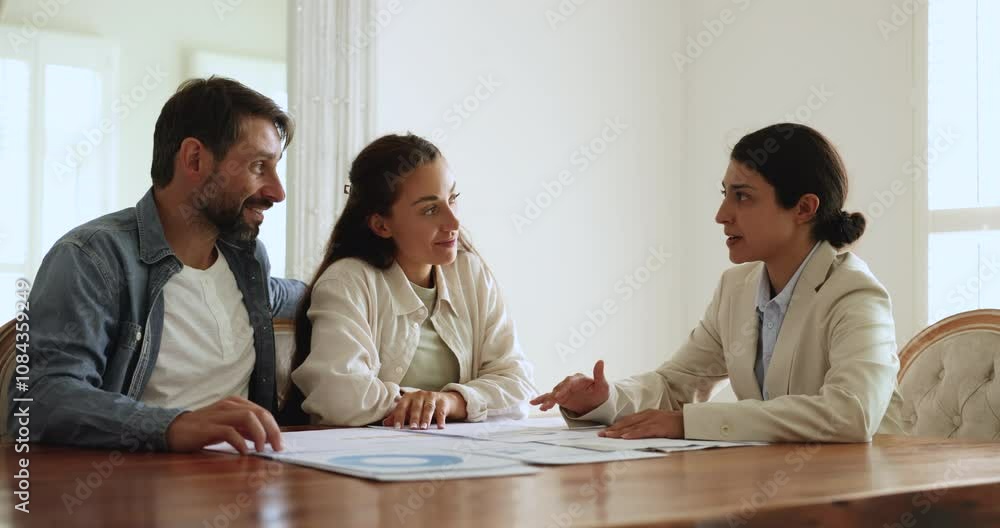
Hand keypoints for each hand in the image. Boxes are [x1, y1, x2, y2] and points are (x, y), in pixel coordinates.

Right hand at [166, 396, 282, 453]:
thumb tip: (267, 439)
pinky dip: (240, 442)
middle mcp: (230, 405)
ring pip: (248, 418)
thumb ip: (246, 429)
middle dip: (272, 431)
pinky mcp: (208, 427)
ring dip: (259, 434)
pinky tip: (244, 452)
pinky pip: (229, 432)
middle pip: (260, 414)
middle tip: (277, 448)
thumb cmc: (204, 429)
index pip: (263, 413)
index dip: (275, 428)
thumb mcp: (229, 426)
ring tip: (262, 449)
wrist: (174, 430)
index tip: (280, 444)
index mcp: (237, 403)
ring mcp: (219, 415)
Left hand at [382, 390, 467, 429]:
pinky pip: (441, 411)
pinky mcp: (442, 401)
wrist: (442, 400)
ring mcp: (431, 397)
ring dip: (425, 418)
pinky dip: (441, 419)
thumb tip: (385, 424)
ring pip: (428, 408)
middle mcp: (419, 395)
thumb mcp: (409, 410)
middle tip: (412, 428)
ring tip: (424, 428)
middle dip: (414, 418)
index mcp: (408, 397)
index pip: (402, 407)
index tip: (397, 427)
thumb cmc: (421, 406)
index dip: (399, 417)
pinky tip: (440, 427)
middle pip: (416, 407)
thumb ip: (398, 416)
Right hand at [530, 360, 609, 414]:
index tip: (558, 396)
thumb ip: (599, 374)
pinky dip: (542, 400)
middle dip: (554, 396)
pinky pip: (549, 398)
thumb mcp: (602, 385)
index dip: (563, 389)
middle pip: (559, 389)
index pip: (569, 383)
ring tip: (542, 407)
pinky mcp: (559, 397)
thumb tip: (600, 361)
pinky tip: (534, 403)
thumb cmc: (600, 392)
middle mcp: (568, 383)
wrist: (596, 402)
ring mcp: (563, 390)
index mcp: (577, 379)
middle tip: (551, 402)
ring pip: (553, 394)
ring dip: (547, 400)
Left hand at [599, 409, 683, 438]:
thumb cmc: (675, 425)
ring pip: (632, 426)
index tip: (605, 431)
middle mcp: (648, 415)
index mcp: (647, 414)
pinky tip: (624, 437)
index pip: (628, 420)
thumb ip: (648, 427)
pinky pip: (643, 431)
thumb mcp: (659, 423)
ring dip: (618, 432)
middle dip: (613, 429)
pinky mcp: (659, 427)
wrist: (690, 421)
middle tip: (601, 434)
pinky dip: (633, 434)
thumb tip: (635, 434)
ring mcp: (653, 420)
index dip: (616, 425)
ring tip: (608, 436)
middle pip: (626, 422)